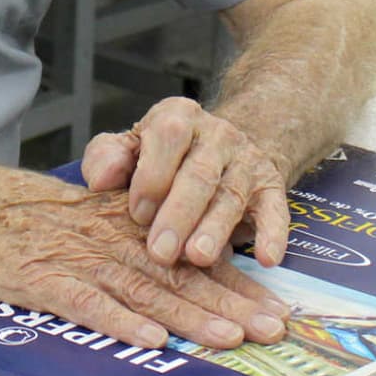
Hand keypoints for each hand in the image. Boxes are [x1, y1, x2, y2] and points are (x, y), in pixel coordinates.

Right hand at [0, 171, 287, 351]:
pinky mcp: (45, 280)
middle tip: (271, 327)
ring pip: (142, 289)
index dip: (234, 280)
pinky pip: (86, 302)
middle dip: (229, 303)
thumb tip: (188, 267)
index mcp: (124, 223)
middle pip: (177, 274)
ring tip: (228, 337)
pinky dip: (118, 320)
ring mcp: (77, 260)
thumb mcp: (88, 212)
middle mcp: (109, 240)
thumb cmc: (29, 215)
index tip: (274, 305)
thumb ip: (133, 234)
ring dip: (188, 316)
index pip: (189, 251)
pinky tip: (149, 337)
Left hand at [81, 96, 289, 269]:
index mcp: (177, 116)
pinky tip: (266, 259)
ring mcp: (247, 160)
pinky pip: (277, 209)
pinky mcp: (272, 187)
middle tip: (161, 253)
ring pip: (232, 195)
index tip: (137, 215)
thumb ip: (108, 158)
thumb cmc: (163, 155)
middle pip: (199, 173)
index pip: (167, 138)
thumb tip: (99, 180)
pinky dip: (273, 235)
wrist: (224, 143)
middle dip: (179, 214)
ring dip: (216, 228)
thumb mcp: (131, 146)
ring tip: (200, 258)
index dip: (152, 177)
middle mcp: (216, 134)